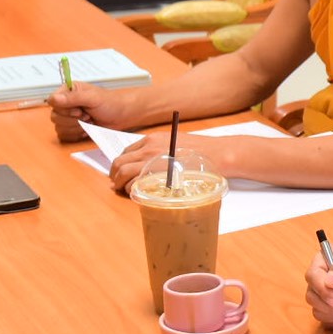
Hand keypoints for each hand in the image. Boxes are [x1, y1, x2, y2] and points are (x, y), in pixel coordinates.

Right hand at [48, 83, 121, 141]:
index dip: (64, 109)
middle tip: (88, 116)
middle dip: (73, 120)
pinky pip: (64, 135)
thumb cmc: (110, 103)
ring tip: (89, 122)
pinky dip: (77, 134)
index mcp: (68, 91)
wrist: (121, 116)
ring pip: (59, 127)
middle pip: (54, 117)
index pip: (52, 101)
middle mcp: (65, 104)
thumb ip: (73, 98)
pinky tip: (87, 129)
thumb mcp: (93, 98)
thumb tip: (53, 99)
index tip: (79, 111)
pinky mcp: (71, 128)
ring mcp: (67, 117)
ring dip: (76, 128)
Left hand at [107, 130, 221, 192]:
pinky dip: (131, 189)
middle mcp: (148, 148)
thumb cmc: (202, 151)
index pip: (127, 152)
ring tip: (123, 190)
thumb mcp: (176, 143)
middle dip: (114, 175)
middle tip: (116, 184)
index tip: (121, 172)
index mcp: (152, 139)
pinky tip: (136, 193)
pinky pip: (134, 183)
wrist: (218, 154)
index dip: (121, 164)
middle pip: (119, 162)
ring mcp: (151, 161)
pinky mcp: (156, 174)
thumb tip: (148, 164)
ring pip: (123, 172)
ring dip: (119, 184)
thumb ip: (160, 150)